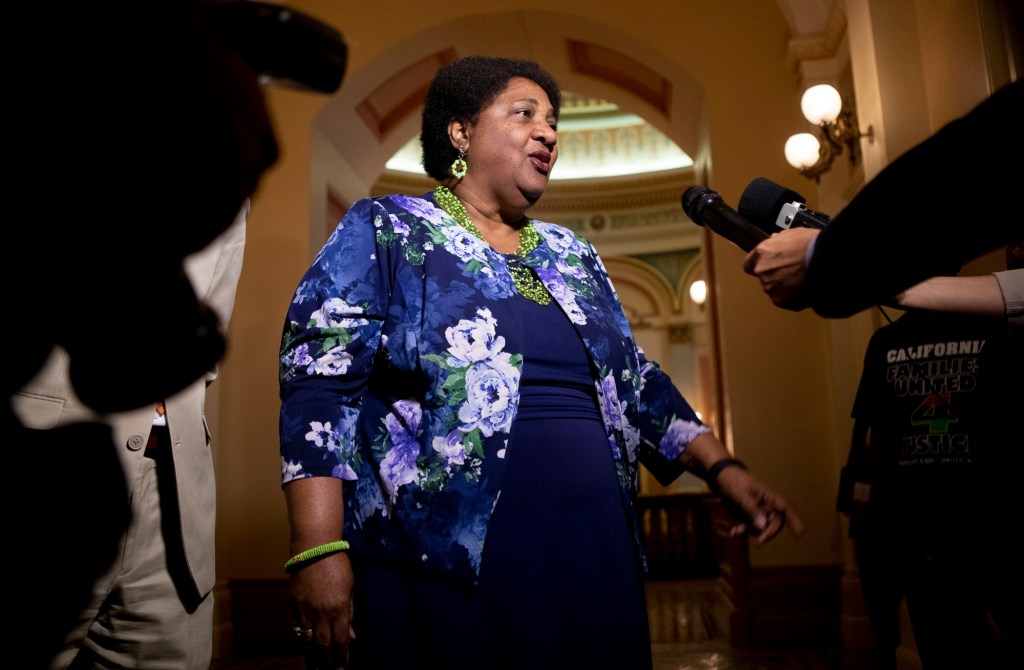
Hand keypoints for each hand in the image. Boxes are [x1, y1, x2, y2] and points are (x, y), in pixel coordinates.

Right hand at [290, 551, 355, 669]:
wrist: (314, 548)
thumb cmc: (338, 565)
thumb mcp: (350, 588)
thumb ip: (349, 613)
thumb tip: (351, 636)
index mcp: (339, 608)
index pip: (340, 640)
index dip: (341, 657)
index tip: (342, 667)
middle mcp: (321, 613)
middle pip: (323, 645)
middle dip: (326, 662)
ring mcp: (305, 610)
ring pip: (307, 640)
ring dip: (311, 656)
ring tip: (314, 668)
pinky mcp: (293, 605)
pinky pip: (295, 628)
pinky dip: (298, 641)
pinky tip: (301, 649)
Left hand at [715, 467, 804, 544]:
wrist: (720, 476)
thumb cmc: (733, 481)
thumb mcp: (741, 495)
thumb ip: (752, 510)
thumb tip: (763, 526)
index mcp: (769, 496)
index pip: (785, 508)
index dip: (795, 520)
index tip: (800, 534)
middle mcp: (766, 505)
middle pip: (775, 523)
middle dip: (768, 533)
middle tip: (759, 542)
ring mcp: (758, 511)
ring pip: (761, 528)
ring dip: (751, 533)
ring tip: (736, 532)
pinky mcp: (748, 516)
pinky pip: (750, 527)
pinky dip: (743, 531)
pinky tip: (734, 532)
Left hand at [742, 228, 820, 309]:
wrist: (825, 260)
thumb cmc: (812, 245)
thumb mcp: (792, 234)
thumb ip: (778, 241)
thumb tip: (776, 241)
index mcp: (761, 253)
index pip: (749, 264)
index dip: (760, 265)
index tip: (768, 265)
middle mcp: (762, 271)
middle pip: (764, 277)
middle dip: (776, 275)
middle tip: (793, 272)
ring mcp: (771, 287)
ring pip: (775, 290)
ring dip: (785, 287)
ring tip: (802, 280)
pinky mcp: (782, 301)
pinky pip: (786, 301)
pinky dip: (794, 297)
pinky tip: (805, 289)